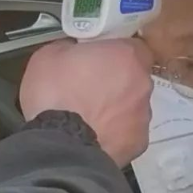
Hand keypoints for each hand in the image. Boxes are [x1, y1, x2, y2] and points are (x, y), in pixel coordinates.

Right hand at [20, 38, 153, 167]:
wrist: (59, 146)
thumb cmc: (54, 96)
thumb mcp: (49, 55)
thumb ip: (71, 47)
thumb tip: (73, 50)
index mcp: (125, 56)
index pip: (134, 46)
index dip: (116, 52)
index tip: (100, 58)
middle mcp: (141, 84)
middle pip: (135, 77)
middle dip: (116, 80)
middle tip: (90, 87)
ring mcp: (143, 116)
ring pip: (132, 106)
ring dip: (116, 107)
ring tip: (88, 116)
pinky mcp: (138, 144)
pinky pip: (128, 132)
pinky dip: (114, 132)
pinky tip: (94, 135)